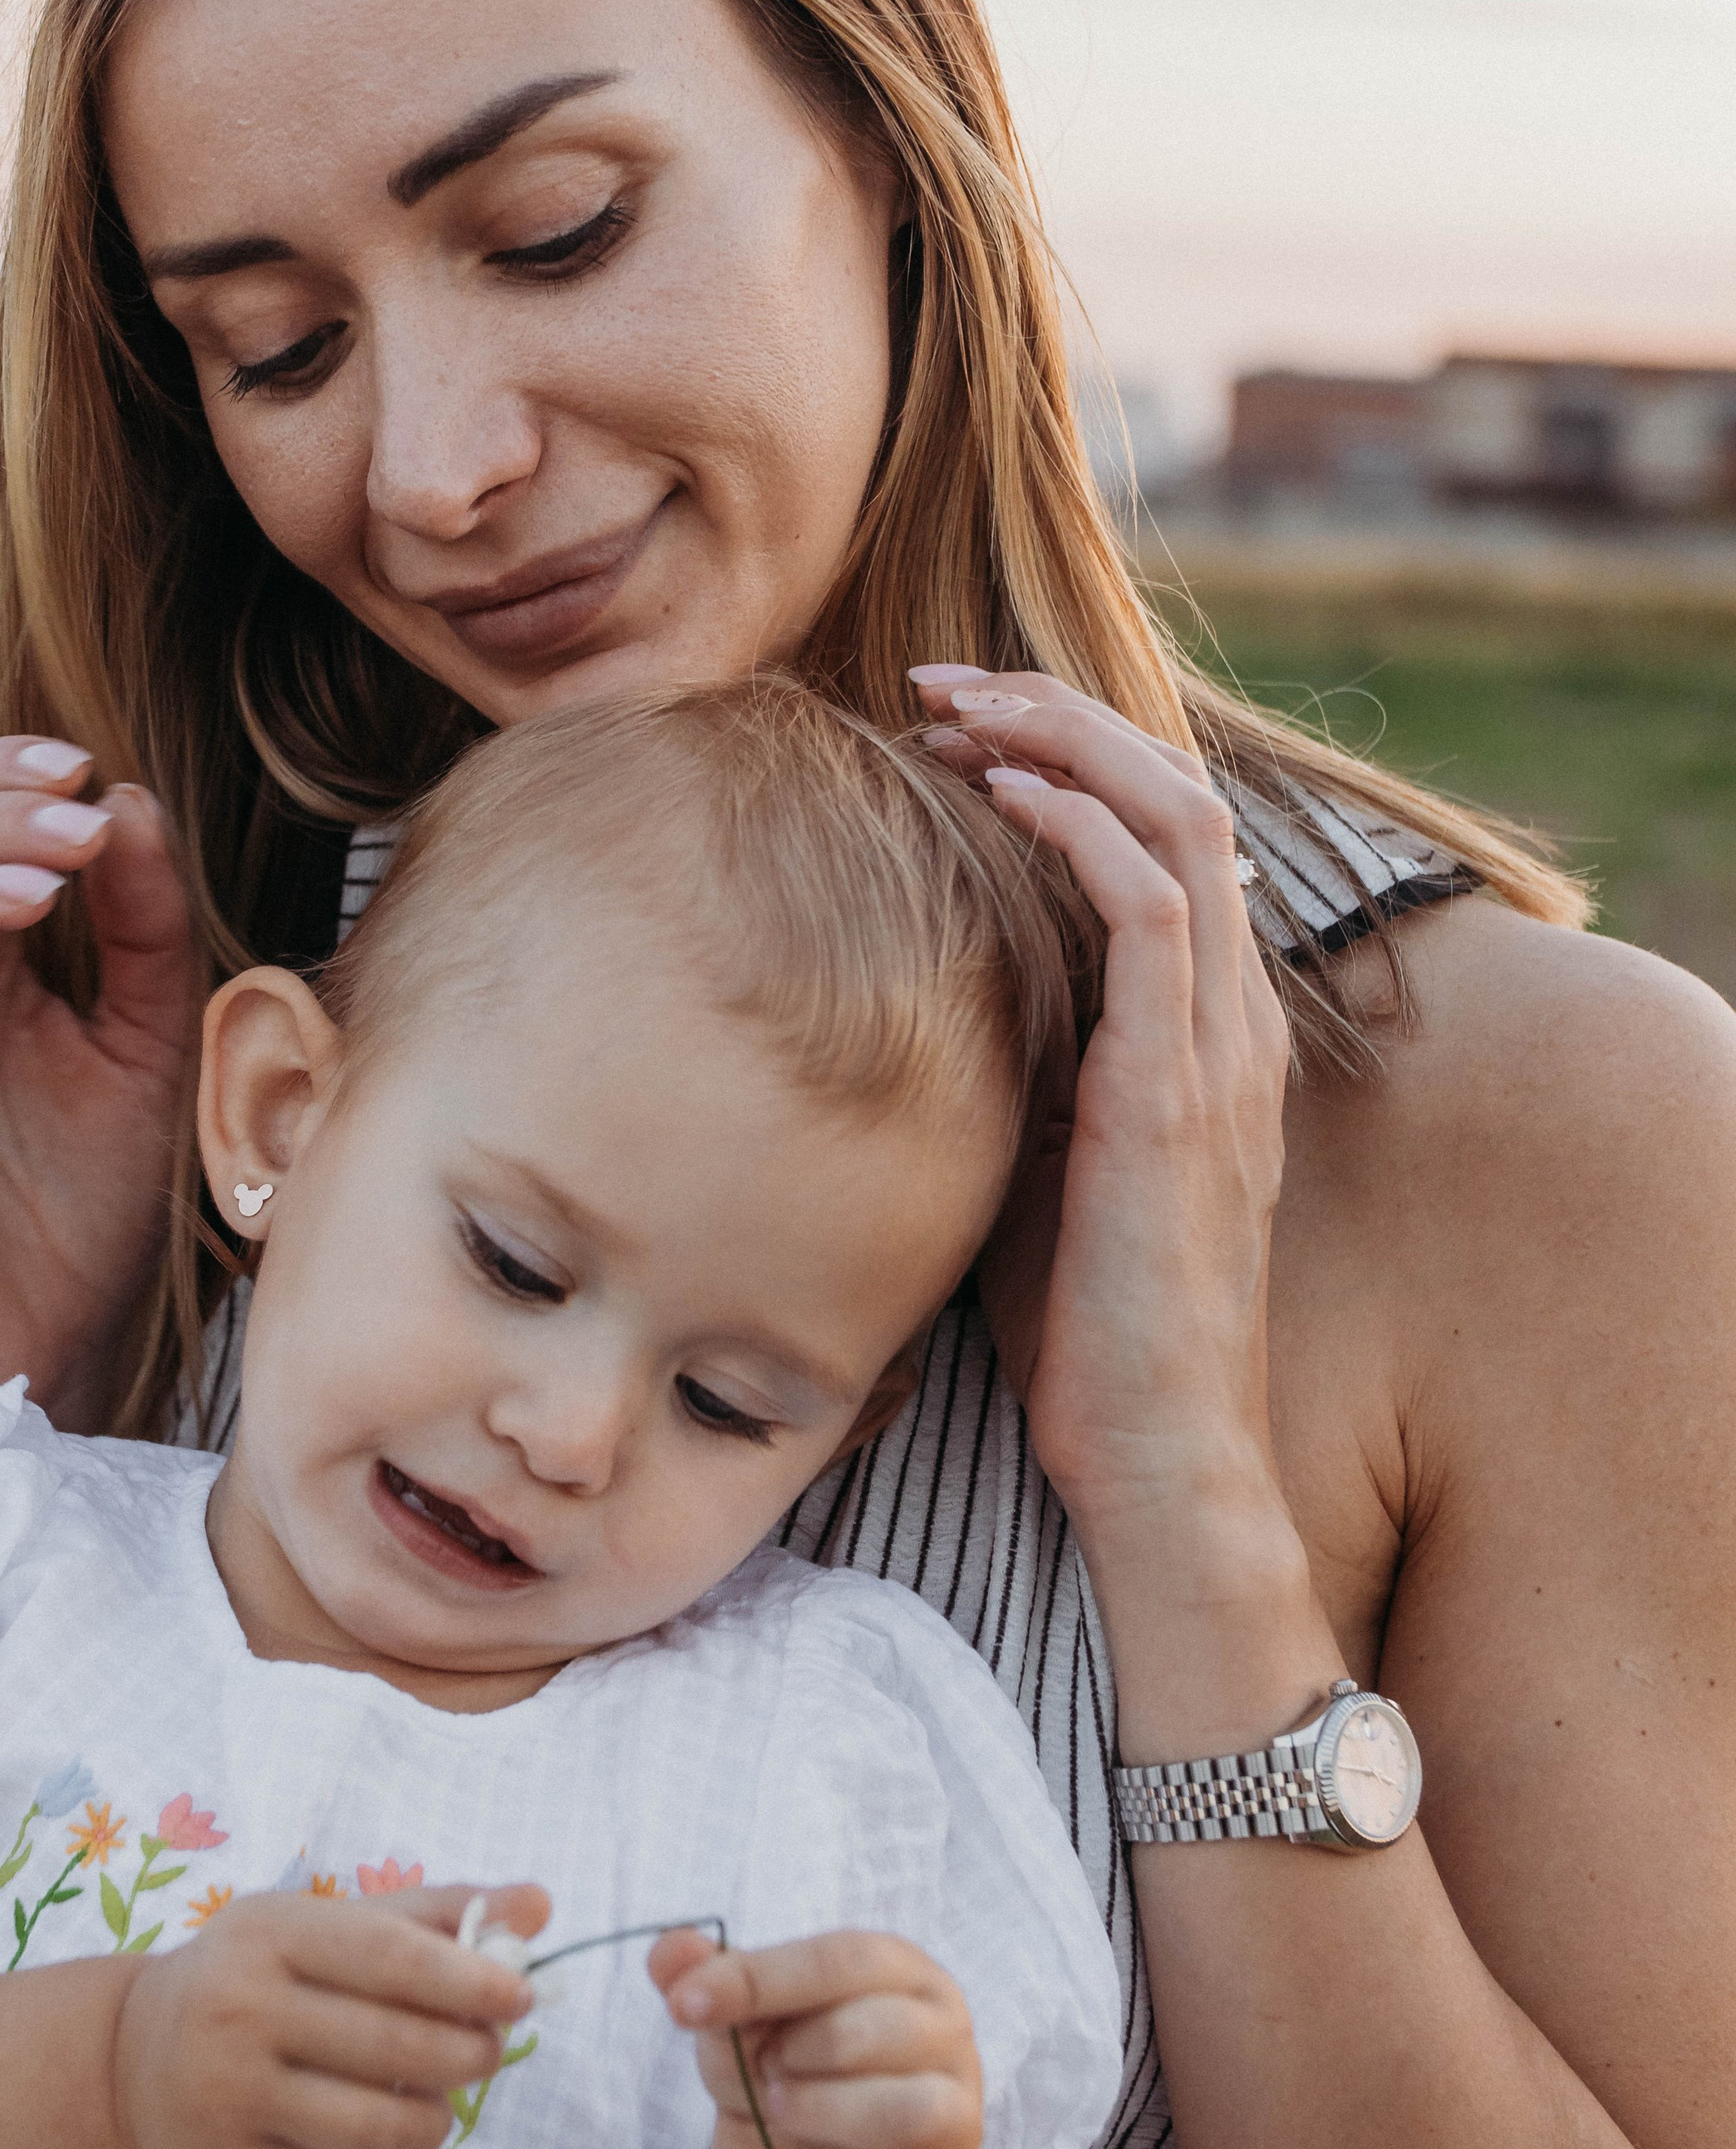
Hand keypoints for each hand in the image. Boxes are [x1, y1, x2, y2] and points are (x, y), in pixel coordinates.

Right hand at [112, 1882, 547, 2148]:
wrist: (134, 2060)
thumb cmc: (261, 1975)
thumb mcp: (328, 1923)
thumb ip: (436, 1914)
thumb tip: (541, 1906)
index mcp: (272, 1933)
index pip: (390, 1959)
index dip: (469, 1981)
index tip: (522, 1995)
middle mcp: (240, 2012)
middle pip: (393, 2048)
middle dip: (467, 2055)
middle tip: (489, 2052)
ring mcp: (229, 2098)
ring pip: (375, 2129)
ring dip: (435, 2122)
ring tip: (439, 2103)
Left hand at [650, 1929, 1014, 2148]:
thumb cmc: (775, 2074)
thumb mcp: (734, 2028)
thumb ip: (707, 1982)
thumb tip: (668, 1950)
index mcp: (899, 1971)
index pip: (839, 1959)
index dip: (757, 1979)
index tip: (682, 2006)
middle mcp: (944, 2035)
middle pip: (872, 2030)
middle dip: (792, 2056)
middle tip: (763, 2081)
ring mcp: (960, 2120)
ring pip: (910, 2111)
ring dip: (828, 2117)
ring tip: (787, 2120)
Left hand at [909, 668, 1290, 1555]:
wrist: (1157, 1463)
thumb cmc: (1088, 1337)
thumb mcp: (1046, 1167)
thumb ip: (1023, 1073)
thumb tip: (918, 1003)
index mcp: (1207, 1034)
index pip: (1167, 836)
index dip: (1072, 756)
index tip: (952, 728)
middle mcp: (1231, 1021)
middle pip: (1180, 794)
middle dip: (1060, 716)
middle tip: (940, 686)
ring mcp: (1215, 1052)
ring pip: (1177, 821)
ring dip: (1064, 743)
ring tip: (956, 709)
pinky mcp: (1173, 1094)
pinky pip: (1153, 911)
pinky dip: (1081, 828)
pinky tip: (1001, 794)